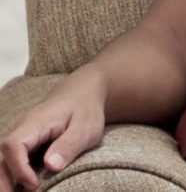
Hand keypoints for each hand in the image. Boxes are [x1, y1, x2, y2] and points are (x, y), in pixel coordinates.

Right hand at [0, 70, 106, 190]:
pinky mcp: (23, 147)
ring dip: (4, 182)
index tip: (33, 185)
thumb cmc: (84, 111)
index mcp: (35, 123)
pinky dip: (12, 177)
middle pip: (1, 157)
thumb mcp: (86, 127)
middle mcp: (21, 130)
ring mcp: (20, 138)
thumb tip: (51, 166)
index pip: (14, 145)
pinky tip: (19, 190)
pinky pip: (10, 163)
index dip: (19, 168)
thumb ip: (69, 145)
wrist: (80, 95)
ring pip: (2, 162)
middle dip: (3, 182)